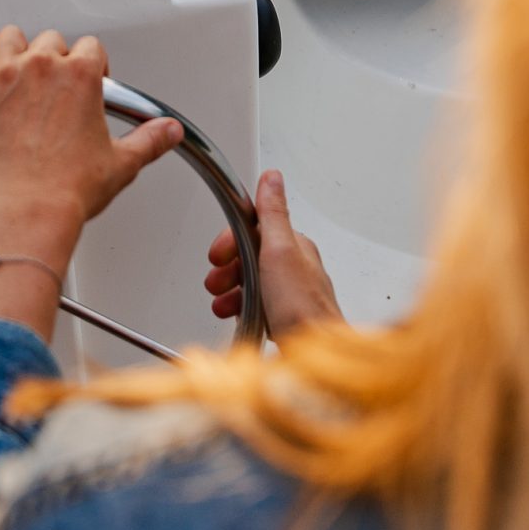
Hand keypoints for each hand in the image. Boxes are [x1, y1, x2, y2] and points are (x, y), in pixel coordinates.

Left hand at [0, 27, 182, 339]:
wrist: (27, 212)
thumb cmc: (68, 190)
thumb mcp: (121, 164)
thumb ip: (149, 140)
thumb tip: (168, 132)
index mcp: (80, 75)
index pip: (90, 47)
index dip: (91, 65)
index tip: (88, 83)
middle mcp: (42, 66)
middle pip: (50, 40)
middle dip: (54, 61)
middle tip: (53, 92)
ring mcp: (3, 74)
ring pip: (9, 38)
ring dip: (14, 53)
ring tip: (17, 77)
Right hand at [206, 169, 342, 343]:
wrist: (313, 352)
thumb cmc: (301, 306)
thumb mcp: (280, 250)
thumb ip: (273, 213)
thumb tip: (272, 177)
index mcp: (295, 246)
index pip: (255, 230)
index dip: (231, 240)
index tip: (218, 254)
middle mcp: (295, 267)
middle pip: (250, 256)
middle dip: (228, 268)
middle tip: (216, 281)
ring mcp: (290, 292)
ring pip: (251, 282)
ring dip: (231, 290)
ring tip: (222, 302)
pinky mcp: (285, 316)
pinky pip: (256, 305)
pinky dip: (241, 308)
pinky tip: (236, 315)